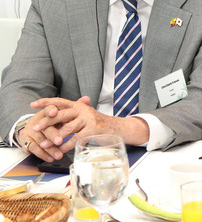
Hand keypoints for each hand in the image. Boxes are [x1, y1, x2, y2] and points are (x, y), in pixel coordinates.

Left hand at [30, 97, 148, 153]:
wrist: (117, 129)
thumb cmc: (98, 124)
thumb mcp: (84, 116)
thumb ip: (70, 116)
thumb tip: (51, 117)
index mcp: (79, 105)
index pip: (60, 101)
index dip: (46, 102)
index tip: (33, 104)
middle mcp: (83, 110)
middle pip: (60, 114)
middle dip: (46, 122)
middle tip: (35, 128)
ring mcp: (88, 119)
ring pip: (67, 129)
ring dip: (54, 138)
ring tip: (45, 145)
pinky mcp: (93, 129)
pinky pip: (75, 139)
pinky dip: (66, 146)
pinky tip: (60, 150)